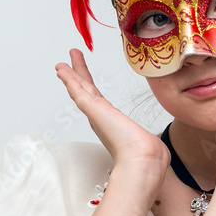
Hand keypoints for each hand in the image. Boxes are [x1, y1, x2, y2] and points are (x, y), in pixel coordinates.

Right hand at [55, 49, 169, 176]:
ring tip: (62, 63)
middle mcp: (99, 118)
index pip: (97, 98)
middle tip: (72, 58)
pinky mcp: (93, 110)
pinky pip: (78, 91)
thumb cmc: (143, 151)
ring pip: (79, 89)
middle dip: (78, 73)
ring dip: (71, 74)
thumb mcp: (141, 140)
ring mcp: (94, 113)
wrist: (142, 157)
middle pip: (86, 89)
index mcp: (109, 122)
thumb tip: (153, 147)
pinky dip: (69, 80)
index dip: (89, 86)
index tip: (83, 76)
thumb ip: (142, 141)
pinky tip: (63, 71)